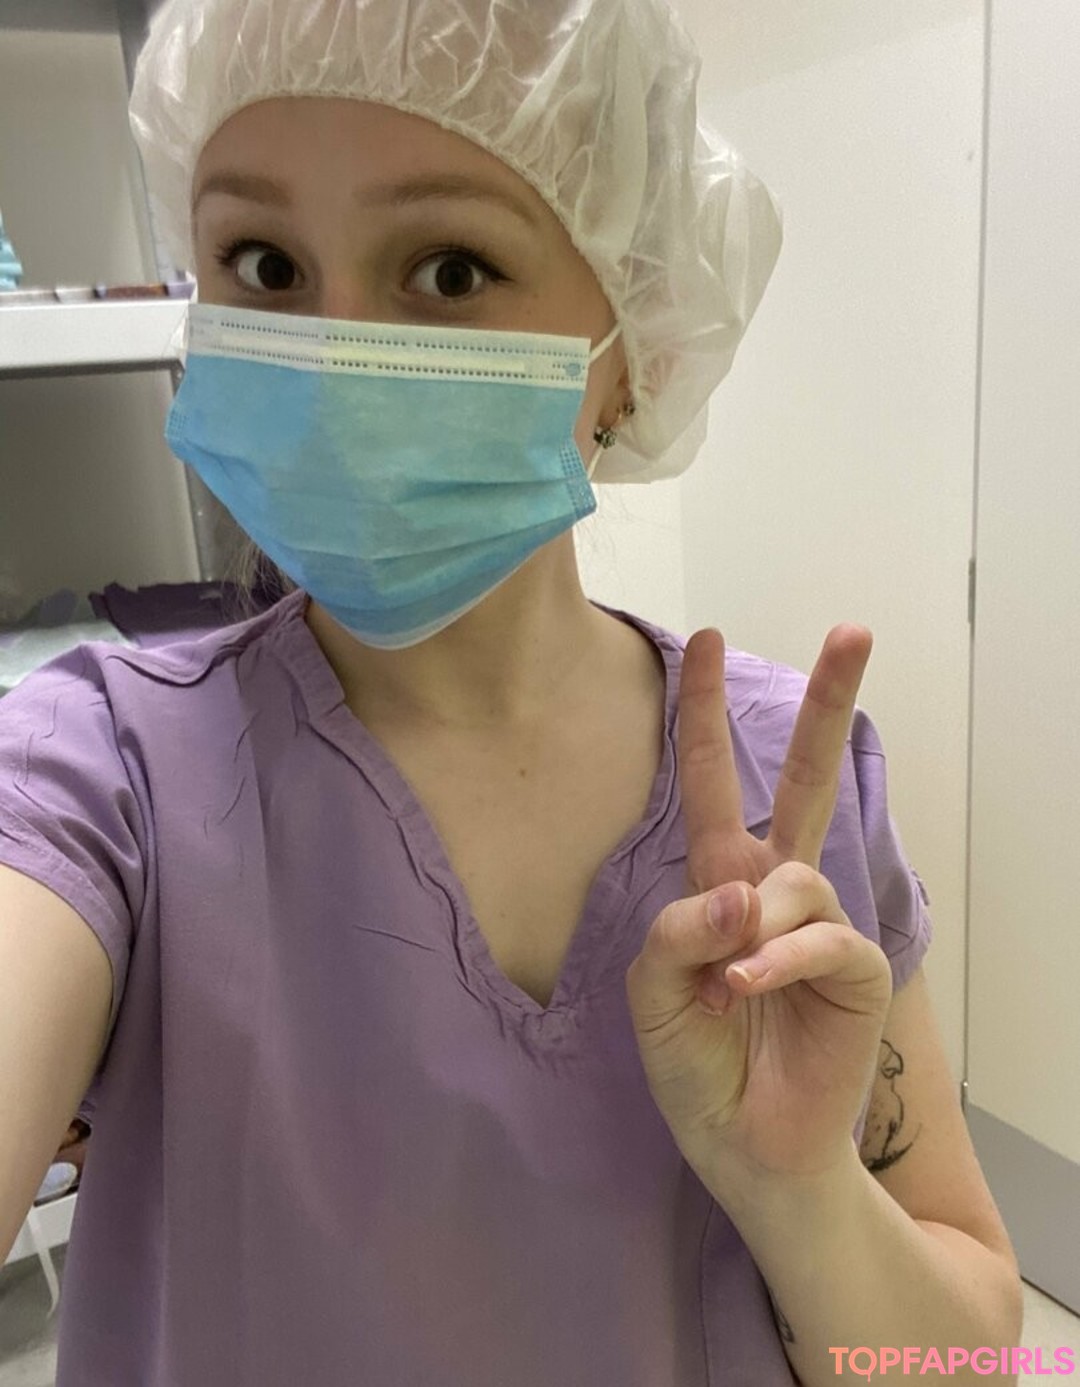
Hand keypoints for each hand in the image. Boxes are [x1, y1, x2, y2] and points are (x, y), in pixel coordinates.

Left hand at [624, 626, 892, 1194]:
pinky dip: (778, 960)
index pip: (710, 780)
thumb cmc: (696, 1063)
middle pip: (807, 779)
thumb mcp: (652, 991)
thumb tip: (746, 891)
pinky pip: (821, 935)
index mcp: (721, 880)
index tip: (703, 639)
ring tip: (728, 988)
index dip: (703, 712)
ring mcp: (818, 925)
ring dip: (751, 927)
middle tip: (854, 630)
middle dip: (828, 704)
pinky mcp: (855, 968)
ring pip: (792, 876)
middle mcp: (774, 890)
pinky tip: (746, 990)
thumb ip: (678, 929)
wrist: (744, 1144)